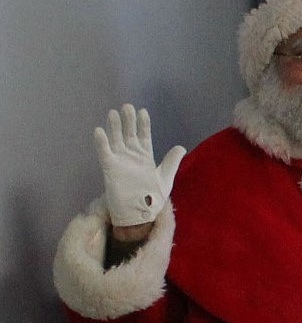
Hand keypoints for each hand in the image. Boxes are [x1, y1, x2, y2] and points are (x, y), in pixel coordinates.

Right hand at [94, 103, 185, 226]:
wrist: (140, 215)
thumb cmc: (153, 198)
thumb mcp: (165, 179)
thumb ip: (171, 163)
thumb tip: (181, 147)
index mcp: (145, 156)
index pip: (143, 136)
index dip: (143, 124)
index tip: (142, 111)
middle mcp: (131, 155)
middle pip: (128, 134)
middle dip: (128, 121)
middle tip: (127, 107)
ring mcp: (120, 160)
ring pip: (116, 139)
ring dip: (114, 127)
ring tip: (113, 113)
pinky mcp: (110, 168)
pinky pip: (104, 153)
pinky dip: (101, 143)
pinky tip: (99, 131)